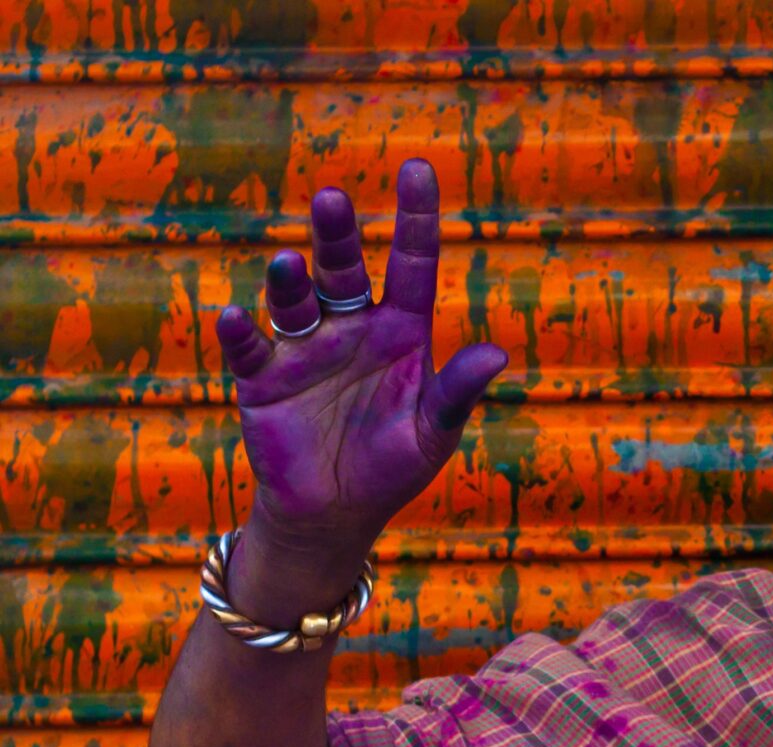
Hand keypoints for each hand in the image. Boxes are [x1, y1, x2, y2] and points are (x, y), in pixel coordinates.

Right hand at [215, 159, 506, 587]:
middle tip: (332, 199)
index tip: (418, 168)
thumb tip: (498, 355)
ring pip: (296, 299)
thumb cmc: (392, 467)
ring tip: (289, 263)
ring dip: (289, 280)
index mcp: (401, 332)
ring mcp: (303, 347)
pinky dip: (240, 333)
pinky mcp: (261, 376)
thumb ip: (457, 392)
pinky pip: (249, 347)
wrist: (335, 512)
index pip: (412, 264)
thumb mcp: (432, 431)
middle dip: (337, 235)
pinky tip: (233, 318)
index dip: (416, 218)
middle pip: (344, 268)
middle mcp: (351, 327)